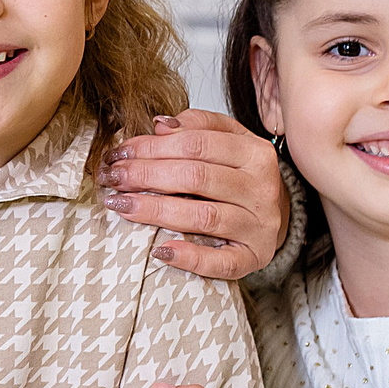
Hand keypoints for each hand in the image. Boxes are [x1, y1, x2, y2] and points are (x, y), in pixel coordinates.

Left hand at [99, 110, 288, 279]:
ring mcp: (260, 226)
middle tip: (113, 177)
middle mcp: (262, 189)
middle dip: (146, 175)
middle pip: (196, 177)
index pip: (196, 143)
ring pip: (203, 216)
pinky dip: (190, 258)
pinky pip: (221, 262)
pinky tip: (160, 250)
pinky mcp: (254, 257)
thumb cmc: (240, 175)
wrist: (275, 214)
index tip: (120, 153)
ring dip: (155, 211)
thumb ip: (197, 126)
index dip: (152, 147)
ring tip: (121, 205)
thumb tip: (160, 125)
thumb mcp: (227, 140)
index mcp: (255, 153)